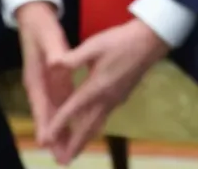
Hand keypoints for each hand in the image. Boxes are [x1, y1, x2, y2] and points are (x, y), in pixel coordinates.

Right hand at [16, 1, 72, 146]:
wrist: (34, 14)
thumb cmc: (40, 24)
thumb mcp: (47, 34)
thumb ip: (54, 51)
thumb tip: (58, 64)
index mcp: (36, 76)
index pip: (40, 104)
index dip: (45, 123)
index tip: (47, 142)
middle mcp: (39, 84)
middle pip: (46, 115)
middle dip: (53, 137)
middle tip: (62, 159)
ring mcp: (45, 84)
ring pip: (54, 113)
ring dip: (60, 133)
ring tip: (68, 153)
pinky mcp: (53, 81)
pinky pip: (60, 105)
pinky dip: (66, 119)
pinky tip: (74, 130)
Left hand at [44, 19, 169, 164]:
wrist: (150, 41)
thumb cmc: (121, 40)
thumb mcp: (94, 45)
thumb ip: (73, 58)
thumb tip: (53, 64)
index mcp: (97, 86)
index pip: (73, 109)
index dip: (59, 124)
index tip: (47, 139)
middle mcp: (107, 98)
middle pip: (88, 127)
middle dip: (74, 145)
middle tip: (62, 162)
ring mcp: (116, 99)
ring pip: (97, 125)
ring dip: (84, 140)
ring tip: (73, 152)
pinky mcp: (121, 96)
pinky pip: (104, 118)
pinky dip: (93, 128)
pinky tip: (88, 128)